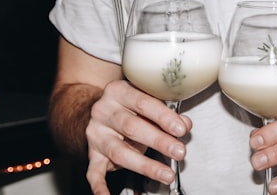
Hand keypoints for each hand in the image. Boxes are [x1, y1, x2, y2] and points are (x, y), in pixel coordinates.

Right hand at [84, 79, 190, 194]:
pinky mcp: (92, 154)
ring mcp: (96, 134)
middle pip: (131, 127)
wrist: (99, 112)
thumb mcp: (145, 102)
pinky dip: (100, 187)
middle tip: (179, 151)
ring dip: (145, 165)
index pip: (142, 102)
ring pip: (119, 152)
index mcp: (118, 91)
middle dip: (158, 141)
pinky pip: (94, 173)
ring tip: (166, 174)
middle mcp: (103, 111)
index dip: (163, 117)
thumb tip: (185, 123)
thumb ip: (165, 112)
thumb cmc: (127, 106)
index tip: (181, 129)